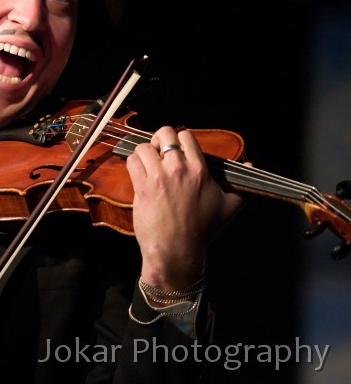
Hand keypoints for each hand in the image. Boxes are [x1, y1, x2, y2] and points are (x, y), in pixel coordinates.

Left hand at [126, 126, 247, 291]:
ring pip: (144, 147)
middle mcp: (179, 169)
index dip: (177, 139)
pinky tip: (138, 174)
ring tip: (146, 165)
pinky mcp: (142, 187)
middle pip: (164, 134)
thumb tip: (251, 166)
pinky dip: (133, 164)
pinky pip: (132, 162)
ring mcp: (159, 177)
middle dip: (158, 139)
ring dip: (143, 154)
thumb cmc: (202, 230)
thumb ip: (241, 185)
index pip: (185, 136)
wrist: (178, 249)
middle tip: (157, 151)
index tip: (173, 149)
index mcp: (199, 170)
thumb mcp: (230, 206)